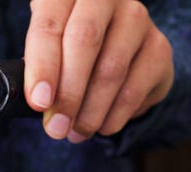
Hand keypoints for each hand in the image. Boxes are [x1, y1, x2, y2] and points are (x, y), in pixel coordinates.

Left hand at [23, 0, 173, 141]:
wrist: (118, 57)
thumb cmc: (68, 56)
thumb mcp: (46, 57)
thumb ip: (36, 72)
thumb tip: (31, 102)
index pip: (50, 22)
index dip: (43, 65)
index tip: (39, 102)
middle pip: (85, 40)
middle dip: (67, 94)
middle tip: (56, 129)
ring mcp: (137, 19)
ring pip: (111, 70)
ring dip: (89, 113)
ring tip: (75, 132)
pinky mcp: (159, 48)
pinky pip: (133, 90)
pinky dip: (112, 118)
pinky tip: (100, 126)